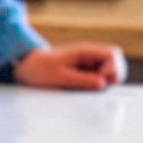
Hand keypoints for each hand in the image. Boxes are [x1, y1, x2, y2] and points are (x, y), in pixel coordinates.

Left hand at [11, 42, 125, 91]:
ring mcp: (89, 64)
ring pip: (109, 72)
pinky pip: (99, 79)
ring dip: (104, 83)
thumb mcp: (59, 77)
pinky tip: (84, 91)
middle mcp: (90, 56)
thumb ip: (82, 80)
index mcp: (85, 51)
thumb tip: (103, 84)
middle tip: (98, 88)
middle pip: (116, 62)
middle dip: (113, 77)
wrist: (25, 68)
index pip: (113, 54)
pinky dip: (96, 86)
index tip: (101, 81)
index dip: (113, 68)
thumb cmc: (40, 70)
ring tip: (88, 90)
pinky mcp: (85, 72)